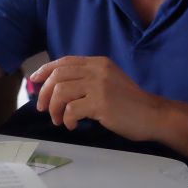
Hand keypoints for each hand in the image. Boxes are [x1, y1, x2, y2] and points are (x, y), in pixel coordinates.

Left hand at [30, 56, 163, 140]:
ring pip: (60, 92)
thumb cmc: (130, 103)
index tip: (34, 80)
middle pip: (58, 76)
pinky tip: (73, 126)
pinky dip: (67, 119)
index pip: (64, 61)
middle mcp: (97, 70)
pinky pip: (71, 110)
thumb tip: (56, 87)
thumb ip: (88, 79)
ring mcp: (99, 86)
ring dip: (54, 108)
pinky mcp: (101, 103)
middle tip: (43, 108)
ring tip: (59, 120)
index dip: (45, 70)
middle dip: (44, 93)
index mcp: (98, 63)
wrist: (154, 115)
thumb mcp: (109, 81)